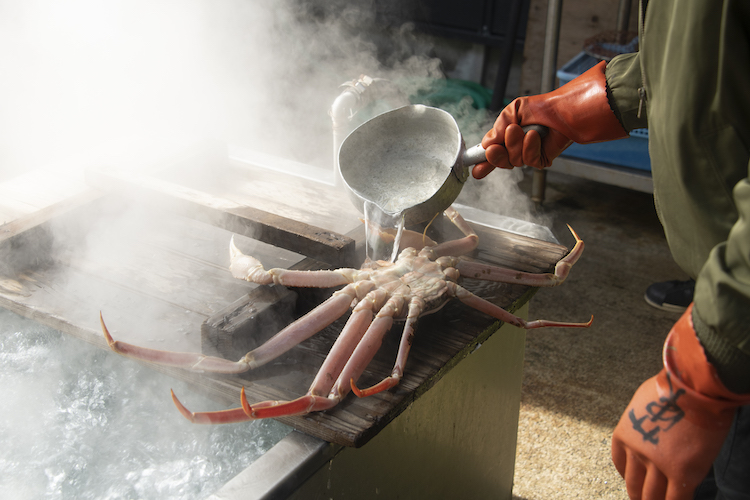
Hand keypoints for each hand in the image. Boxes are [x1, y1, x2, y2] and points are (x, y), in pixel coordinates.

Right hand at [473, 60, 627, 177]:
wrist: (571, 109)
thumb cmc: (547, 106)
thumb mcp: (516, 110)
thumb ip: (499, 127)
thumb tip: (485, 145)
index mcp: (511, 132)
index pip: (494, 149)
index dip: (484, 160)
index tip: (474, 169)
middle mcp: (520, 144)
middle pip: (500, 160)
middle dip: (496, 154)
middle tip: (496, 147)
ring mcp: (532, 152)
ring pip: (514, 161)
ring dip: (515, 146)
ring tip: (523, 132)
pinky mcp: (544, 158)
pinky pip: (530, 162)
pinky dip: (529, 149)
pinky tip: (535, 137)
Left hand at [611, 305, 749, 498]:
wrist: (692, 386)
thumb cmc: (671, 388)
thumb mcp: (642, 403)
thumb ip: (642, 423)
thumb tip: (648, 431)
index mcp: (624, 434)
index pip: (620, 465)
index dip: (629, 477)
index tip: (636, 482)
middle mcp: (636, 451)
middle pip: (635, 485)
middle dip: (641, 496)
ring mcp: (658, 464)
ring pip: (653, 497)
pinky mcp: (682, 472)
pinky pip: (676, 499)